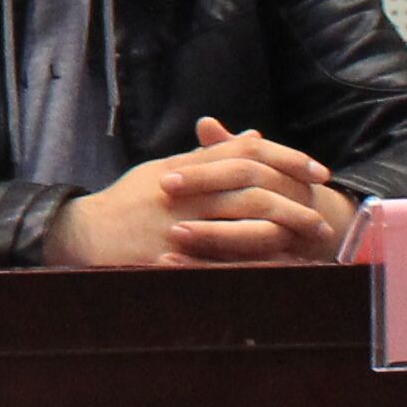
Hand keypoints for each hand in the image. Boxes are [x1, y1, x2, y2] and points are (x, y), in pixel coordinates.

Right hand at [44, 118, 353, 268]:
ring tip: (308, 241)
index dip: (286, 158)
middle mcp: (183, 193)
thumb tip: (253, 138)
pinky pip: (226, 263)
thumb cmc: (129, 202)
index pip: (243, 154)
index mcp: (184, 168)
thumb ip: (209, 156)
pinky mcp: (175, 259)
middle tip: (321, 215)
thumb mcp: (165, 169)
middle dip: (293, 201)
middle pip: (251, 188)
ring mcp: (179, 226)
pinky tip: (280, 268)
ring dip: (282, 232)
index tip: (318, 171)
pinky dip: (258, 264)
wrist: (86, 235)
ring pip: (244, 224)